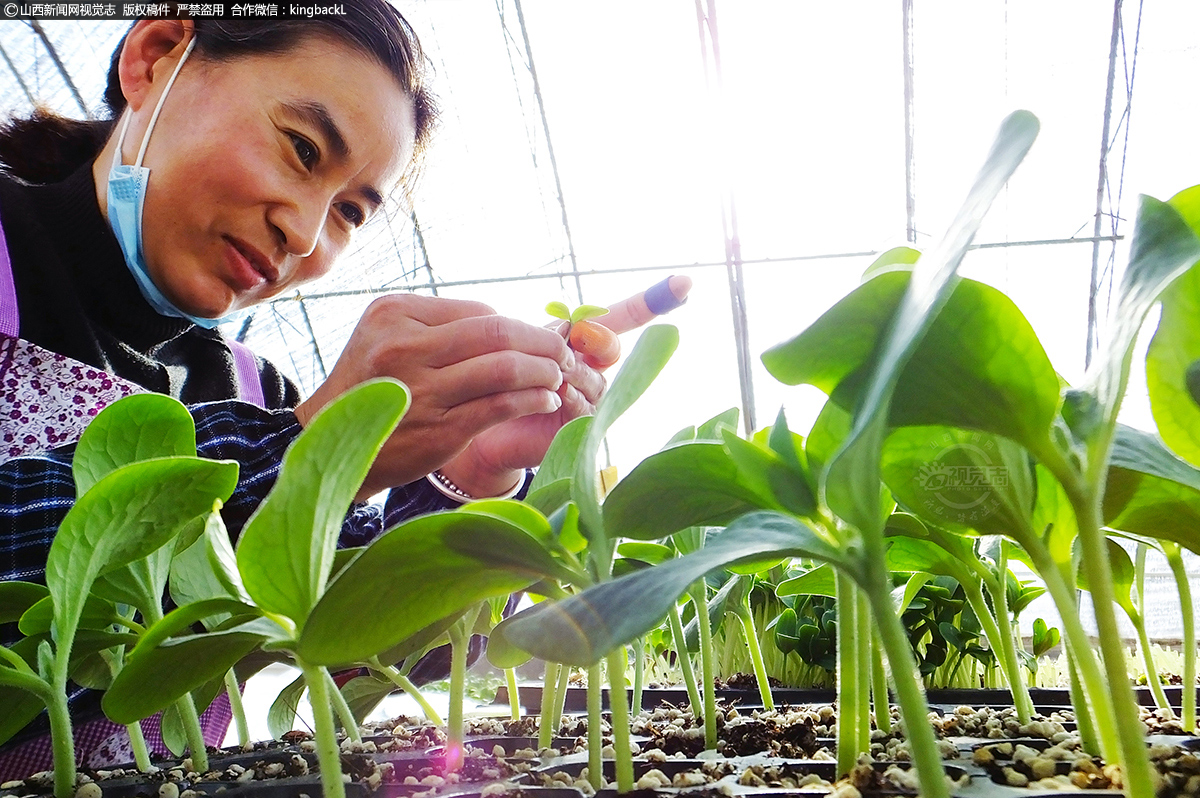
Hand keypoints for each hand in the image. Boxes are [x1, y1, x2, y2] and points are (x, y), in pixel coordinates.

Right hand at [294, 293, 573, 498]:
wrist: (329, 443)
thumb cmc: (370, 386)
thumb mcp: (386, 338)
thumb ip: (438, 326)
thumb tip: (508, 324)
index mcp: (393, 314)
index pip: (478, 313)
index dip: (515, 327)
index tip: (533, 340)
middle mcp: (405, 348)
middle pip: (498, 333)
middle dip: (541, 342)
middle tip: (562, 352)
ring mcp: (421, 390)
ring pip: (504, 368)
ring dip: (544, 371)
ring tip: (557, 376)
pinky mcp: (438, 430)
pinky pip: (500, 406)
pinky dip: (532, 400)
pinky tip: (544, 400)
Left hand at [440, 275, 692, 495]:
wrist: (486, 427)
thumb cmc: (505, 381)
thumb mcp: (526, 348)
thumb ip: (553, 335)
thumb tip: (577, 329)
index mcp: (584, 344)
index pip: (624, 316)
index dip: (651, 300)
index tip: (684, 282)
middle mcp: (596, 371)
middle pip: (610, 346)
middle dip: (592, 342)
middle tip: (570, 344)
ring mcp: (594, 401)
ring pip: (594, 378)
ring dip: (570, 374)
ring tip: (548, 378)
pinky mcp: (585, 429)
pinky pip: (585, 406)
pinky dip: (566, 398)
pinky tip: (550, 398)